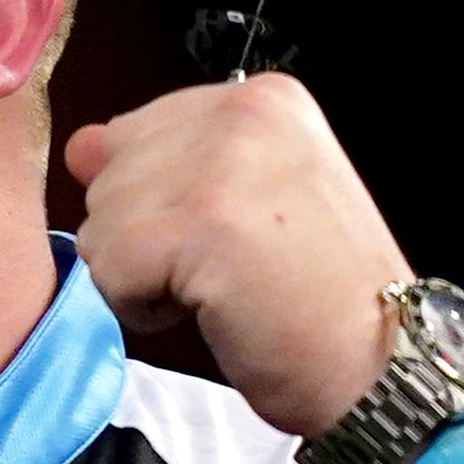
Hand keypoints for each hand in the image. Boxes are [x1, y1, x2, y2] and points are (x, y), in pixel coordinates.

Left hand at [65, 73, 415, 438]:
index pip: (137, 132)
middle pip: (112, 176)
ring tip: (222, 289)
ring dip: (144, 277)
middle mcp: (243, 112)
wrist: (382, 365)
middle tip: (229, 269)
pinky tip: (210, 309)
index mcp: (263, 97)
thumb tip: (81, 146)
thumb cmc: (320, 297)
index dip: (162, 203)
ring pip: (102, 224)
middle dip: (147, 239)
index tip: (233, 234)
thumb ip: (164, 162)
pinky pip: (109, 269)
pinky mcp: (202, 223)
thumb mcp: (247, 199)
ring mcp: (223, 163)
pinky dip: (144, 308)